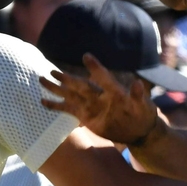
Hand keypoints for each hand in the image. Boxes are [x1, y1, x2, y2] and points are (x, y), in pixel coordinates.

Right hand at [40, 53, 159, 144]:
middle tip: (52, 71)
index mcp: (113, 91)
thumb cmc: (142, 114)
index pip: (103, 78)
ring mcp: (91, 105)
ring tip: (43, 79)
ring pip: (71, 95)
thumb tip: (138, 84)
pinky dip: (56, 106)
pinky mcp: (85, 116)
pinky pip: (68, 109)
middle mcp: (99, 95)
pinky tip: (43, 101)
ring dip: (57, 88)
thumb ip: (138, 95)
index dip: (95, 68)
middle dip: (67, 79)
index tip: (86, 56)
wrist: (138, 129)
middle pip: (80, 85)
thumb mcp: (143, 105)